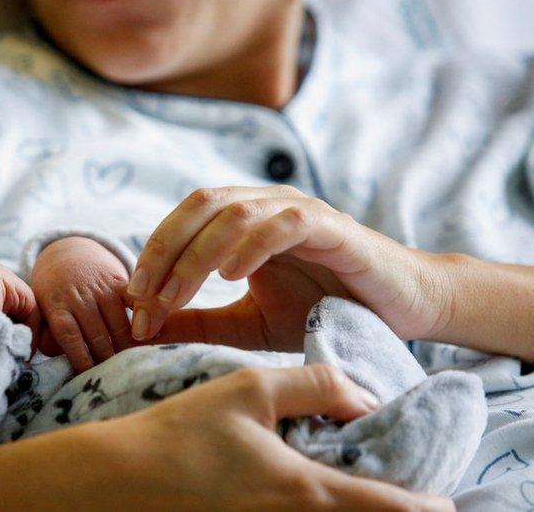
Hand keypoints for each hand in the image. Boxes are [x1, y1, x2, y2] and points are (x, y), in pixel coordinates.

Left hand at [31, 236, 136, 371]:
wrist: (67, 254)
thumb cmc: (54, 293)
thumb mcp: (43, 311)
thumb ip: (49, 336)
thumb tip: (62, 360)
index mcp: (57, 304)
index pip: (69, 335)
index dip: (80, 359)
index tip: (88, 377)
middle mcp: (80, 296)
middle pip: (98, 335)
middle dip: (107, 360)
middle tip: (115, 379)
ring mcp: (101, 288)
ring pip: (119, 324)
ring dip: (127, 348)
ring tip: (133, 366)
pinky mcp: (120, 281)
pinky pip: (135, 303)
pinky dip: (144, 320)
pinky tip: (149, 338)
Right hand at [114, 364, 452, 509]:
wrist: (119, 480)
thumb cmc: (182, 432)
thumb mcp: (249, 389)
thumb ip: (315, 386)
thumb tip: (361, 398)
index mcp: (305, 491)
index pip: (391, 510)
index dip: (428, 508)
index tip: (445, 503)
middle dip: (390, 509)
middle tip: (403, 493)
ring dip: (351, 509)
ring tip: (357, 489)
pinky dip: (317, 510)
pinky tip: (304, 492)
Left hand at [126, 186, 451, 347]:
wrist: (400, 312)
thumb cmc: (323, 311)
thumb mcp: (246, 322)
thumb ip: (199, 321)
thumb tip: (142, 329)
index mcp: (241, 220)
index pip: (183, 221)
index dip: (152, 257)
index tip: (133, 305)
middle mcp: (265, 205)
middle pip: (199, 206)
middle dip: (163, 251)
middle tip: (142, 297)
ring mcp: (298, 211)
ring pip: (233, 211)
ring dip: (196, 254)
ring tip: (175, 296)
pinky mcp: (332, 227)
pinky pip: (283, 223)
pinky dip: (250, 245)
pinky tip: (230, 277)